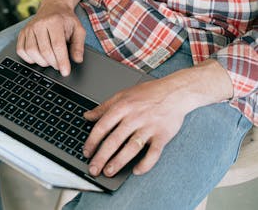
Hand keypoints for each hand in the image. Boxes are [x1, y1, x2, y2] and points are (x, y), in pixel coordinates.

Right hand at [17, 0, 85, 75]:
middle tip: (59, 65)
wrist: (53, 6)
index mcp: (55, 21)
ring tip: (50, 60)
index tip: (65, 71)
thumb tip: (77, 59)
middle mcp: (39, 24)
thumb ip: (79, 45)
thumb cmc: (66, 19)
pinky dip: (29, 58)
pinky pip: (21, 50)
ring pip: (31, 52)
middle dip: (53, 63)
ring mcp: (29, 28)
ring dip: (42, 61)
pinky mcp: (22, 32)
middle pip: (44, 51)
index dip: (61, 61)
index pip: (57, 45)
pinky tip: (38, 57)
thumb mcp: (78, 29)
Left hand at [82, 59, 233, 176]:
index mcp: (122, 107)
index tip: (86, 152)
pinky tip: (136, 171)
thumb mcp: (122, 95)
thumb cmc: (149, 93)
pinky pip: (153, 153)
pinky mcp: (162, 135)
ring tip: (109, 172)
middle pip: (114, 140)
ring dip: (119, 162)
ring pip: (131, 148)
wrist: (176, 91)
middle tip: (93, 169)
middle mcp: (134, 118)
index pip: (102, 126)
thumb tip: (87, 116)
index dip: (92, 141)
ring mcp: (149, 127)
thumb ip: (104, 107)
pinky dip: (145, 163)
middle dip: (101, 157)